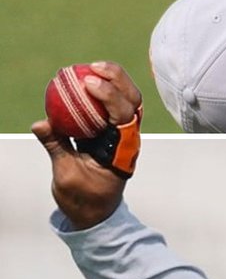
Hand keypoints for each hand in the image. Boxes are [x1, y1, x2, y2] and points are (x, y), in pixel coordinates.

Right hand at [32, 61, 142, 229]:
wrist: (95, 212)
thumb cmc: (83, 197)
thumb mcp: (66, 175)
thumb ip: (56, 147)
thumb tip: (40, 123)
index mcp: (122, 151)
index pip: (123, 116)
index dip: (110, 96)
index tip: (89, 83)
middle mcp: (128, 139)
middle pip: (133, 101)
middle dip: (118, 80)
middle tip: (93, 67)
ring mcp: (124, 134)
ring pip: (127, 100)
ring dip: (114, 80)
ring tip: (92, 66)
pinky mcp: (114, 132)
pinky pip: (111, 106)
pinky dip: (103, 91)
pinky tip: (85, 78)